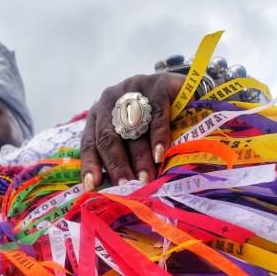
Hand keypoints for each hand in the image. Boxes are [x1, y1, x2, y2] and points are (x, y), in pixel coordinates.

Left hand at [80, 73, 184, 188]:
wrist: (187, 93)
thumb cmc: (152, 124)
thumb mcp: (132, 139)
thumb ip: (122, 158)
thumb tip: (119, 192)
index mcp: (98, 115)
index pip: (90, 143)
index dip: (90, 165)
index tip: (93, 186)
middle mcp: (110, 100)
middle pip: (109, 137)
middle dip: (118, 166)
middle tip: (127, 187)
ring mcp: (132, 89)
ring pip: (131, 128)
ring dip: (139, 157)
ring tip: (145, 180)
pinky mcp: (156, 83)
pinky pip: (155, 114)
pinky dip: (158, 137)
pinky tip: (160, 155)